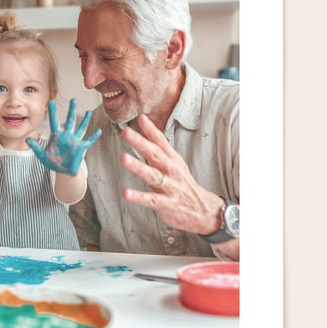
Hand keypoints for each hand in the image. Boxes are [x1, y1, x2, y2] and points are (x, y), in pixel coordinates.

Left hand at [27, 99, 100, 175]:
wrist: (64, 170)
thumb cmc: (54, 162)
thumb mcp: (43, 155)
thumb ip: (36, 147)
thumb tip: (27, 140)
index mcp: (56, 136)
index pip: (54, 121)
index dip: (53, 112)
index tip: (52, 101)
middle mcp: (66, 136)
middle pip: (70, 120)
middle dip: (71, 110)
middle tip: (73, 99)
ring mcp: (75, 141)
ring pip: (80, 128)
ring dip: (85, 121)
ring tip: (88, 112)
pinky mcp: (81, 147)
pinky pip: (88, 141)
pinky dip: (94, 136)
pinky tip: (98, 131)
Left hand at [120, 114, 228, 235]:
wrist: (203, 209)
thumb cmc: (182, 183)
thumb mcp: (174, 161)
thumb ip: (159, 144)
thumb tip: (144, 122)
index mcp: (172, 159)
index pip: (161, 142)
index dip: (151, 130)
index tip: (140, 118)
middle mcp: (171, 170)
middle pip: (155, 154)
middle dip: (140, 143)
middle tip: (126, 132)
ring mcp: (169, 187)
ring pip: (152, 175)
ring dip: (138, 166)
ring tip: (123, 158)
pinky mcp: (166, 203)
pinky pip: (151, 200)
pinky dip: (139, 197)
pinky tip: (126, 193)